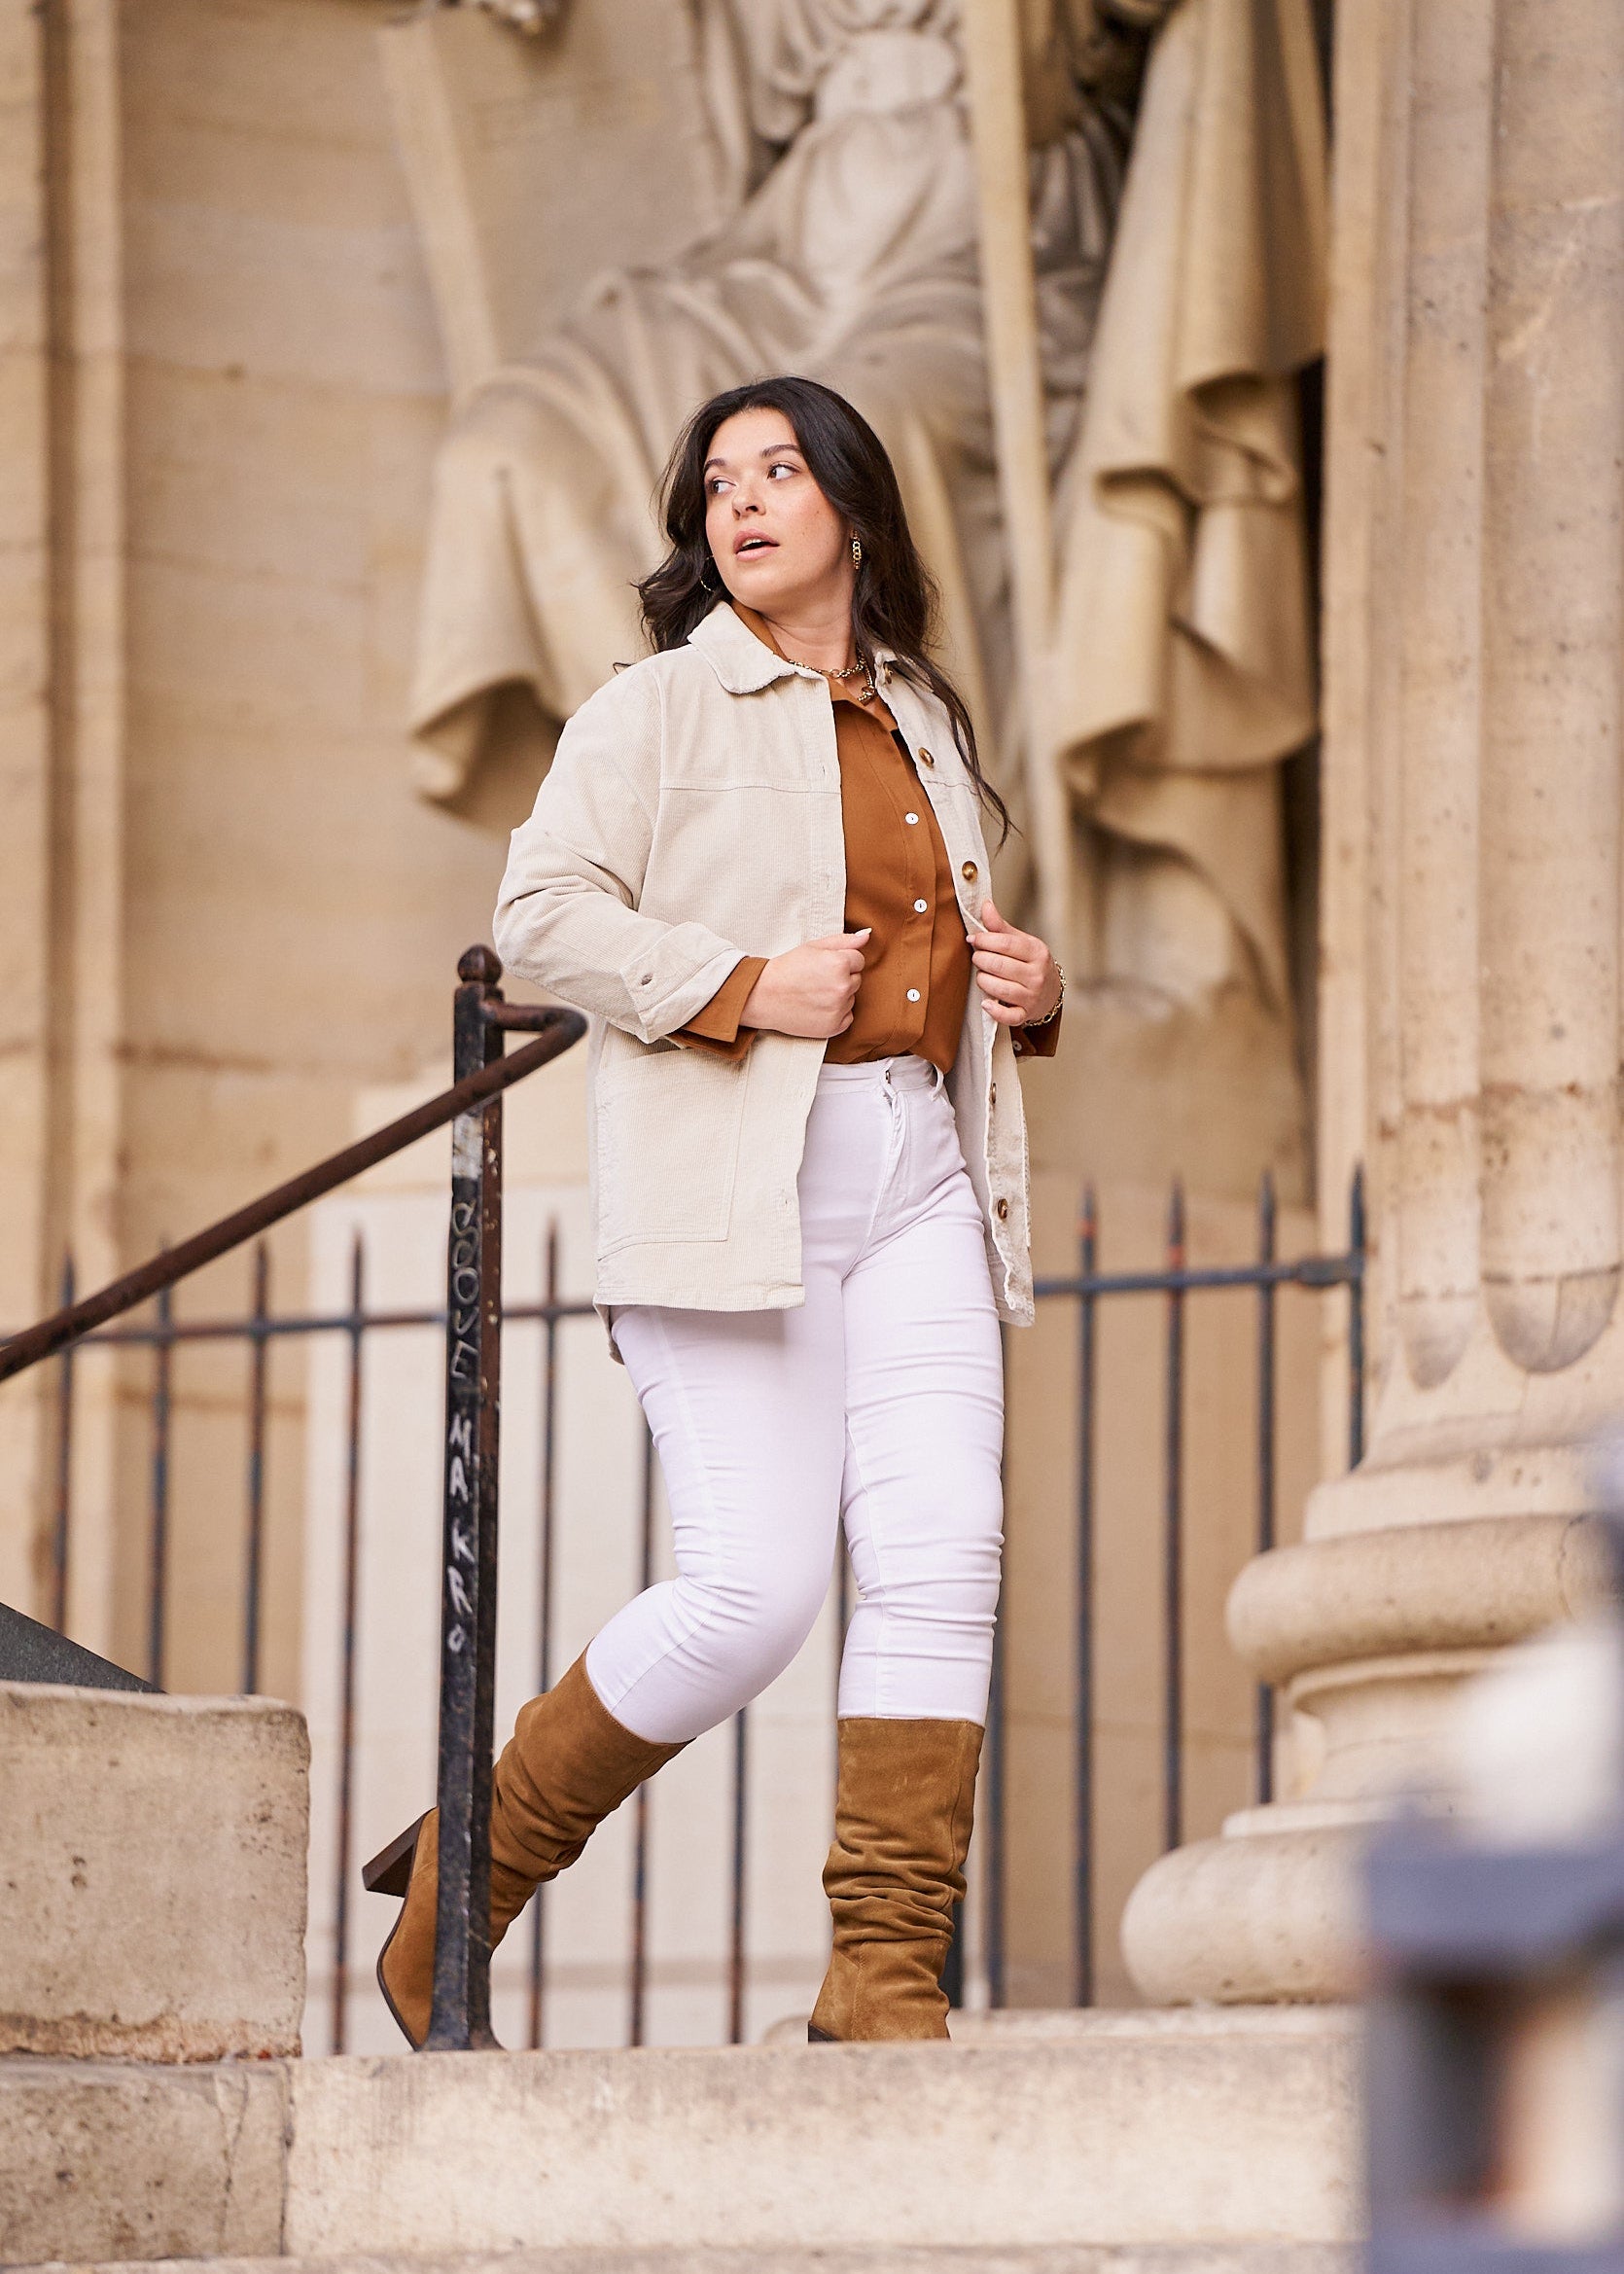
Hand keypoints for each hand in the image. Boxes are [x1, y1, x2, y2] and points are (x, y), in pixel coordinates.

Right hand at [742, 930, 870, 1038]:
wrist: (763, 996)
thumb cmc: (787, 969)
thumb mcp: (814, 947)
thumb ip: (844, 940)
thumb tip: (868, 934)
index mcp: (840, 963)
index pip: (859, 960)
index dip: (841, 961)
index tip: (823, 965)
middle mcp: (842, 987)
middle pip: (857, 980)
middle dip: (841, 978)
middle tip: (816, 980)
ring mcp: (839, 1008)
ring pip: (851, 998)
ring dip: (839, 996)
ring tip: (814, 994)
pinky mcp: (834, 1027)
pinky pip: (847, 1017)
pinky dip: (836, 1014)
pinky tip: (817, 1007)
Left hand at [968, 899, 1060, 1026]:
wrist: (1051, 992)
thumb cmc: (1031, 963)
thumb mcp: (1022, 942)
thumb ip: (1000, 926)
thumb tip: (985, 904)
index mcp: (1037, 952)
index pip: (1006, 943)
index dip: (984, 940)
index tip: (973, 939)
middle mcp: (1037, 974)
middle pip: (999, 965)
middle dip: (981, 960)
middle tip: (977, 957)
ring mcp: (1032, 996)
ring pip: (999, 989)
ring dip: (983, 980)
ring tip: (981, 975)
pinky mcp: (1026, 1014)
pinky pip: (1008, 1016)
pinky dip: (994, 1010)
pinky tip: (986, 1002)